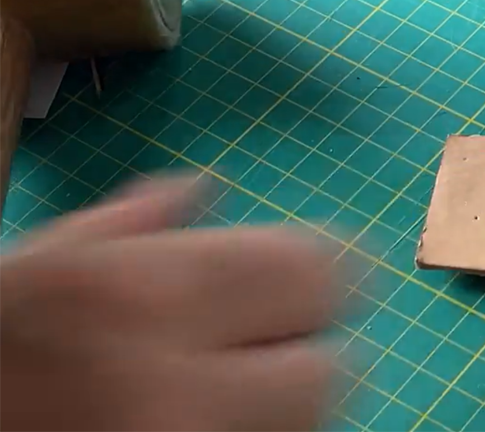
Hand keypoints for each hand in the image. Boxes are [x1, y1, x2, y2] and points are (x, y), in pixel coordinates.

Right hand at [0, 175, 339, 431]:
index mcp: (146, 293)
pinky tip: (203, 420)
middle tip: (272, 348)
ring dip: (282, 409)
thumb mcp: (42, 262)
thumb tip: (202, 189)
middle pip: (328, 374)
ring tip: (225, 389)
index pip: (316, 272)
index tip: (312, 284)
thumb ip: (136, 222)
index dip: (324, 274)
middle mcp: (171, 386)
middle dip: (306, 357)